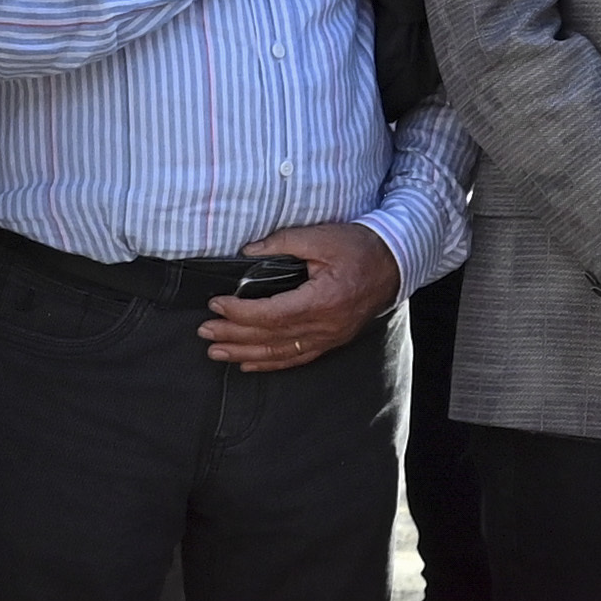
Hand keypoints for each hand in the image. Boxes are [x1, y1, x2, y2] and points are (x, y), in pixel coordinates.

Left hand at [203, 222, 403, 374]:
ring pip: (280, 352)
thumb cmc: (359, 247)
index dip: (240, 313)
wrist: (394, 263)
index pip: (271, 314)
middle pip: (271, 337)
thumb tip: (247, 251)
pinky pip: (297, 358)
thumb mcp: (321, 236)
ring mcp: (329, 338)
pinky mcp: (331, 341)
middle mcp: (325, 326)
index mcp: (322, 300)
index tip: (216, 305)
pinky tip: (248, 364)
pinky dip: (270, 363)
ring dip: (245, 353)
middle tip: (205, 332)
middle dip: (234, 335)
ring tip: (216, 352)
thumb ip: (281, 243)